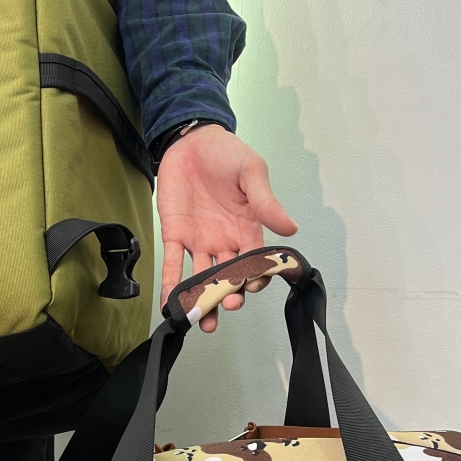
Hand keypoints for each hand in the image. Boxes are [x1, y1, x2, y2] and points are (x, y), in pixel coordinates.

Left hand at [157, 123, 297, 331]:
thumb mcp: (252, 172)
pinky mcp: (175, 235)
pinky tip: (169, 303)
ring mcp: (200, 241)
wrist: (191, 140)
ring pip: (202, 279)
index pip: (255, 262)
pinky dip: (170, 284)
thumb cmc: (227, 154)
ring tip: (199, 320)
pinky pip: (172, 264)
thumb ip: (266, 202)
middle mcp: (225, 242)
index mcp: (248, 229)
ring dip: (201, 300)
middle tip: (228, 306)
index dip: (255, 277)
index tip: (253, 286)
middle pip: (228, 278)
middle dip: (228, 296)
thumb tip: (291, 229)